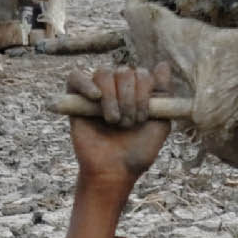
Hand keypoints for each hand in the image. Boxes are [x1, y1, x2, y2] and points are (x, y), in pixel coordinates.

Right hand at [63, 62, 175, 185]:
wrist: (114, 172)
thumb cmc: (137, 151)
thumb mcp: (160, 123)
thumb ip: (163, 94)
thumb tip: (163, 65)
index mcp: (136, 92)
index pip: (142, 73)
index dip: (144, 92)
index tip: (143, 117)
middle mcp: (116, 89)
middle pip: (123, 71)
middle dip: (128, 98)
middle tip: (128, 124)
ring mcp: (95, 94)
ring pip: (103, 73)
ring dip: (112, 97)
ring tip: (113, 120)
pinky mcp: (74, 101)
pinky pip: (75, 77)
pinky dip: (85, 84)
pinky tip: (96, 98)